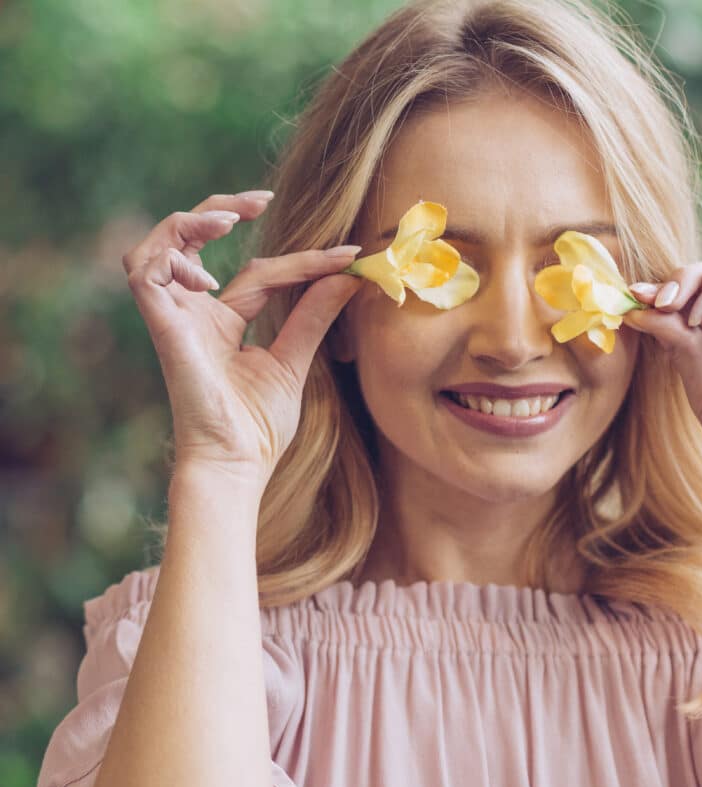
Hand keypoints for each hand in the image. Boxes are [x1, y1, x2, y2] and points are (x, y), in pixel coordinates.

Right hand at [122, 189, 362, 488]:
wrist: (238, 462)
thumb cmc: (258, 426)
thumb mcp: (293, 360)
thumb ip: (312, 316)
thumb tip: (346, 277)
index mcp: (223, 323)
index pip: (260, 273)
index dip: (302, 260)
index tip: (347, 255)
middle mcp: (194, 315)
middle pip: (193, 240)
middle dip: (221, 208)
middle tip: (261, 200)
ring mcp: (174, 320)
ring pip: (157, 246)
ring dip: (188, 222)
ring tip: (229, 219)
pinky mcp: (161, 329)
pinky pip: (144, 273)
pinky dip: (170, 256)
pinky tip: (206, 272)